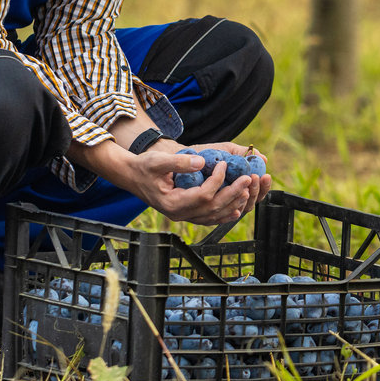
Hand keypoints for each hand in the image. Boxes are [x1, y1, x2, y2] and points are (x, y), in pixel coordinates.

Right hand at [123, 143, 272, 225]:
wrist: (132, 176)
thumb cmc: (144, 167)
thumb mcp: (158, 161)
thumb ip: (179, 162)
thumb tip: (202, 162)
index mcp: (173, 203)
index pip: (203, 195)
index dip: (217, 181)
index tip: (224, 164)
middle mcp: (179, 214)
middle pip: (212, 208)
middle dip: (232, 194)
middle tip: (247, 179)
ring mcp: (183, 216)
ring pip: (213, 216)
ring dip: (232, 204)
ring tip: (246, 191)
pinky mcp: (186, 213)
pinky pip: (209, 219)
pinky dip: (224, 215)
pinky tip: (236, 209)